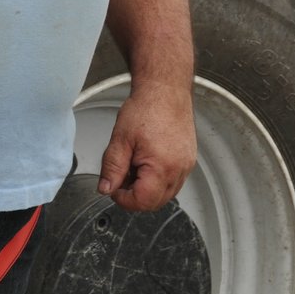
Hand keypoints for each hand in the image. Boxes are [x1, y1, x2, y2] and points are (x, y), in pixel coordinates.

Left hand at [97, 87, 195, 211]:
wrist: (165, 90)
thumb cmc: (147, 108)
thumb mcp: (120, 140)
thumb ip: (112, 168)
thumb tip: (106, 188)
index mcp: (162, 167)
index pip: (142, 201)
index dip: (123, 199)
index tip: (113, 189)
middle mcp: (179, 169)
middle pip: (155, 202)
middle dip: (135, 195)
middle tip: (121, 176)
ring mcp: (186, 166)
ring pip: (165, 194)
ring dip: (147, 188)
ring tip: (134, 165)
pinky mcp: (188, 160)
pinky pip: (173, 181)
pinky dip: (158, 180)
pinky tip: (147, 162)